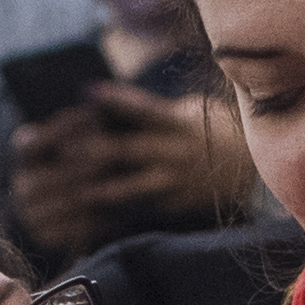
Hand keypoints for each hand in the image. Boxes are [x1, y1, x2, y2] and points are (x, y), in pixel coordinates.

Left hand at [6, 80, 251, 253]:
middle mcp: (175, 151)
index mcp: (175, 123)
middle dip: (96, 150)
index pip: (143, 107)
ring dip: (103, 189)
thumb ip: (140, 110)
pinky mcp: (172, 205)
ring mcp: (174, 181)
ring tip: (78, 191)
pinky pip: (139, 209)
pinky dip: (116, 211)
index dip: (115, 99)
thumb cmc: (192, 131)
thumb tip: (91, 96)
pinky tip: (92, 213)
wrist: (240, 165)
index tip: (87, 92)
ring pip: (133, 187)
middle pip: (130, 150)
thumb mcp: (177, 113)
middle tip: (64, 150)